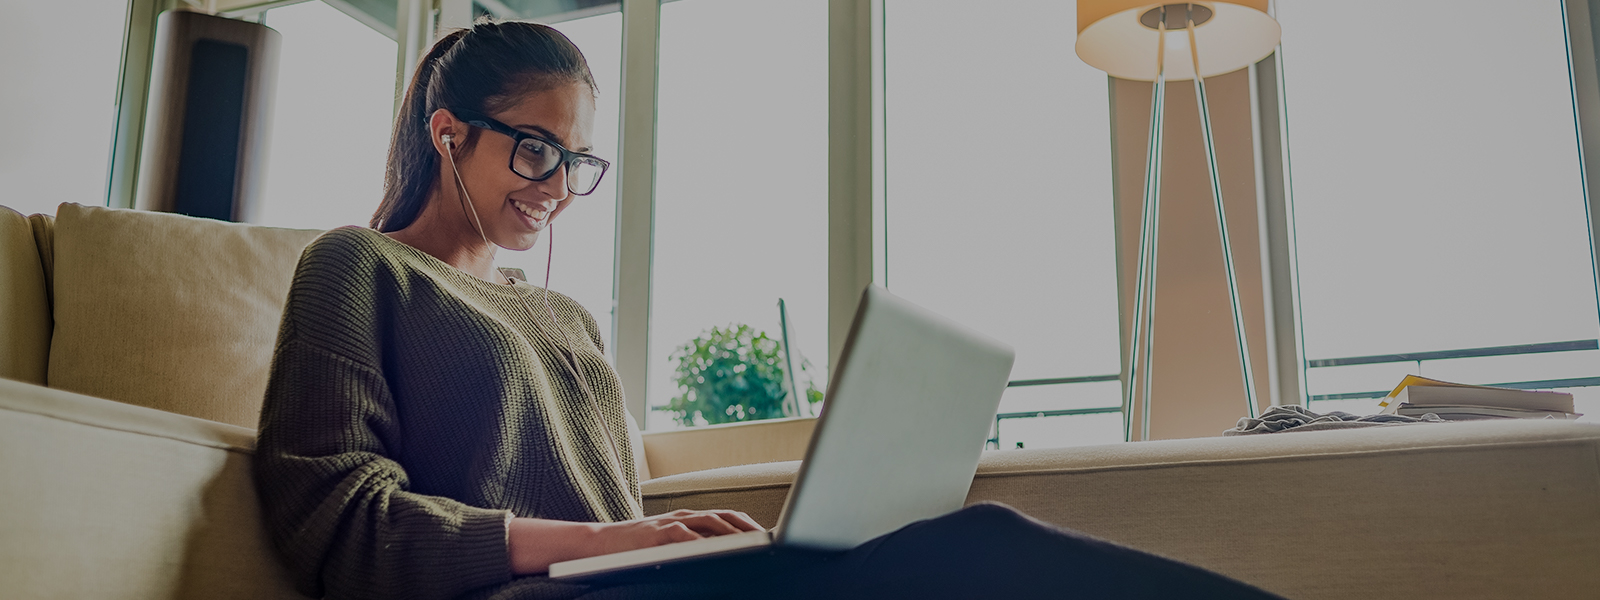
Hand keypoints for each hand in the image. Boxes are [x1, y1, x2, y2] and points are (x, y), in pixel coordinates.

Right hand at [507, 509, 763, 574]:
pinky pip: (682, 535)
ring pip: (708, 522)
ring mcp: (669, 523)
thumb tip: (718, 555)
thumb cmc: (634, 549)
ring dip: (731, 532)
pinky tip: (713, 549)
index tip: (767, 535)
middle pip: (723, 516)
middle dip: (747, 527)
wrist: (597, 545)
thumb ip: (691, 545)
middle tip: (767, 539)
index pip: (725, 516)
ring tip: (750, 541)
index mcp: (687, 518)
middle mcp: (682, 517)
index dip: (747, 524)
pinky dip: (700, 542)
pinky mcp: (656, 534)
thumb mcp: (667, 544)